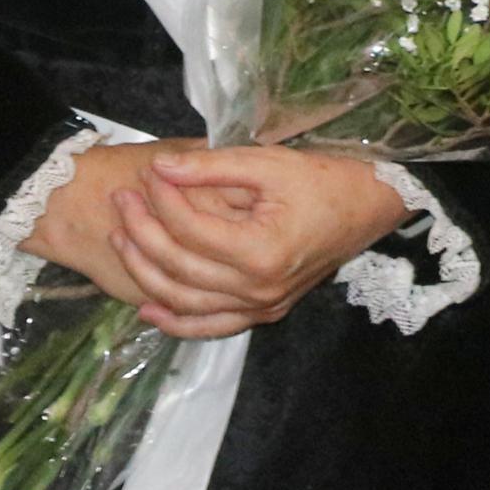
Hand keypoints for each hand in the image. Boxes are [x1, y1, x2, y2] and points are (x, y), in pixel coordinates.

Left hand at [28, 141, 408, 338]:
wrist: (368, 208)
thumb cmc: (324, 180)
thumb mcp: (269, 163)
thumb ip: (212, 167)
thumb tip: (160, 167)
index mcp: (262, 251)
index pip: (191, 229)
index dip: (161, 200)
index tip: (146, 174)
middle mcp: (259, 289)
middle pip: (180, 267)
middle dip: (142, 232)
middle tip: (122, 200)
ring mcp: (262, 307)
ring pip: (186, 303)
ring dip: (146, 274)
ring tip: (121, 240)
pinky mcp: (264, 313)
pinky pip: (211, 327)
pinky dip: (176, 322)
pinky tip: (147, 308)